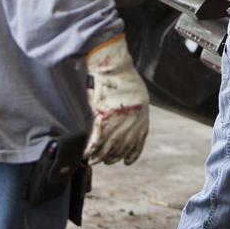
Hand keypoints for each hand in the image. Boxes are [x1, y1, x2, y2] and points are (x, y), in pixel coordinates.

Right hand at [84, 33, 149, 164]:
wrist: (113, 66)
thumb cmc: (122, 77)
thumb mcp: (136, 95)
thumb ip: (132, 111)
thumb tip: (124, 122)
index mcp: (143, 115)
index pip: (139, 141)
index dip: (132, 154)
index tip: (127, 162)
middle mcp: (133, 121)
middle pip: (123, 146)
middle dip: (113, 157)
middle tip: (105, 162)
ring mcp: (119, 120)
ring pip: (109, 146)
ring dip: (100, 156)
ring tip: (93, 161)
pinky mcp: (104, 117)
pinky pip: (97, 140)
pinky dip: (90, 149)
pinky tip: (86, 155)